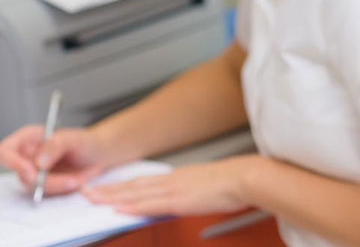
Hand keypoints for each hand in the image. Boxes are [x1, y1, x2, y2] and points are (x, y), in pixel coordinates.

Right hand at [0, 125, 108, 195]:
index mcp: (28, 138)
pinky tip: (73, 182)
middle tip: (70, 180)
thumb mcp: (74, 139)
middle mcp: (25, 155)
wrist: (99, 155)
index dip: (14, 163)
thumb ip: (55, 146)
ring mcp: (31, 171)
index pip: (6, 150)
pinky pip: (43, 193)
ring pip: (32, 186)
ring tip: (75, 179)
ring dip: (56, 186)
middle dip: (45, 180)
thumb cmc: (86, 142)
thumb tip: (38, 162)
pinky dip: (59, 190)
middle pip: (21, 173)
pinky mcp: (40, 184)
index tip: (32, 173)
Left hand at [83, 155, 261, 215]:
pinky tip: (118, 208)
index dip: (123, 184)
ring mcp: (175, 189)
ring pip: (136, 192)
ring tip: (93, 198)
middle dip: (109, 188)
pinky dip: (132, 205)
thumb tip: (187, 199)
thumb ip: (194, 192)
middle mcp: (174, 180)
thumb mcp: (210, 186)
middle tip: (87, 191)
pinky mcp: (180, 199)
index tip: (107, 186)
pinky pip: (151, 203)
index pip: (144, 181)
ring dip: (112, 195)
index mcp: (181, 177)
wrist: (247, 177)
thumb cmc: (236, 183)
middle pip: (134, 185)